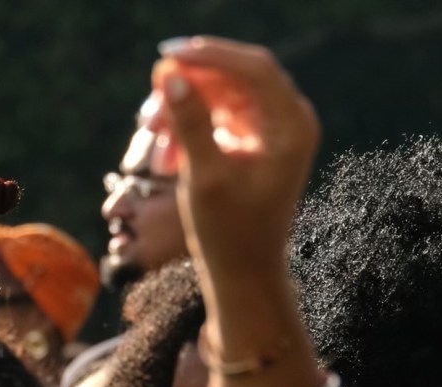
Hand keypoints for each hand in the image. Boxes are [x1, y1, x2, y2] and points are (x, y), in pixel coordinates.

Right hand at [151, 37, 320, 282]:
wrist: (243, 275)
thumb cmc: (228, 235)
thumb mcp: (205, 179)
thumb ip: (189, 124)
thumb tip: (170, 76)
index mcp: (291, 127)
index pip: (254, 69)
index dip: (210, 55)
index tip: (167, 54)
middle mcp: (288, 121)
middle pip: (237, 76)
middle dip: (192, 83)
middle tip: (150, 99)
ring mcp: (271, 130)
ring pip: (224, 94)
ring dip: (186, 105)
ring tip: (152, 134)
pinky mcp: (253, 142)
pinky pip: (219, 115)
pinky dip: (190, 124)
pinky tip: (165, 149)